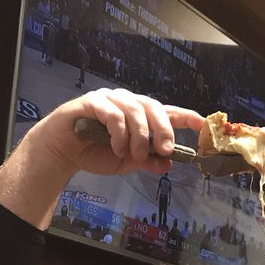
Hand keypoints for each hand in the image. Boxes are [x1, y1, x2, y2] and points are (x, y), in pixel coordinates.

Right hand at [28, 87, 204, 178]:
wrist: (62, 152)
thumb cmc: (94, 153)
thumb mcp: (126, 162)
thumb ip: (146, 162)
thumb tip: (168, 165)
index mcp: (138, 115)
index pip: (166, 111)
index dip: (185, 116)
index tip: (202, 124)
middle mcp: (126, 102)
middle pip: (153, 107)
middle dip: (163, 130)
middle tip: (165, 150)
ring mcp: (109, 99)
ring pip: (135, 110)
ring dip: (138, 137)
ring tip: (132, 155)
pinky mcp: (92, 102)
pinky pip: (113, 113)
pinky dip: (118, 133)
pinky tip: (115, 147)